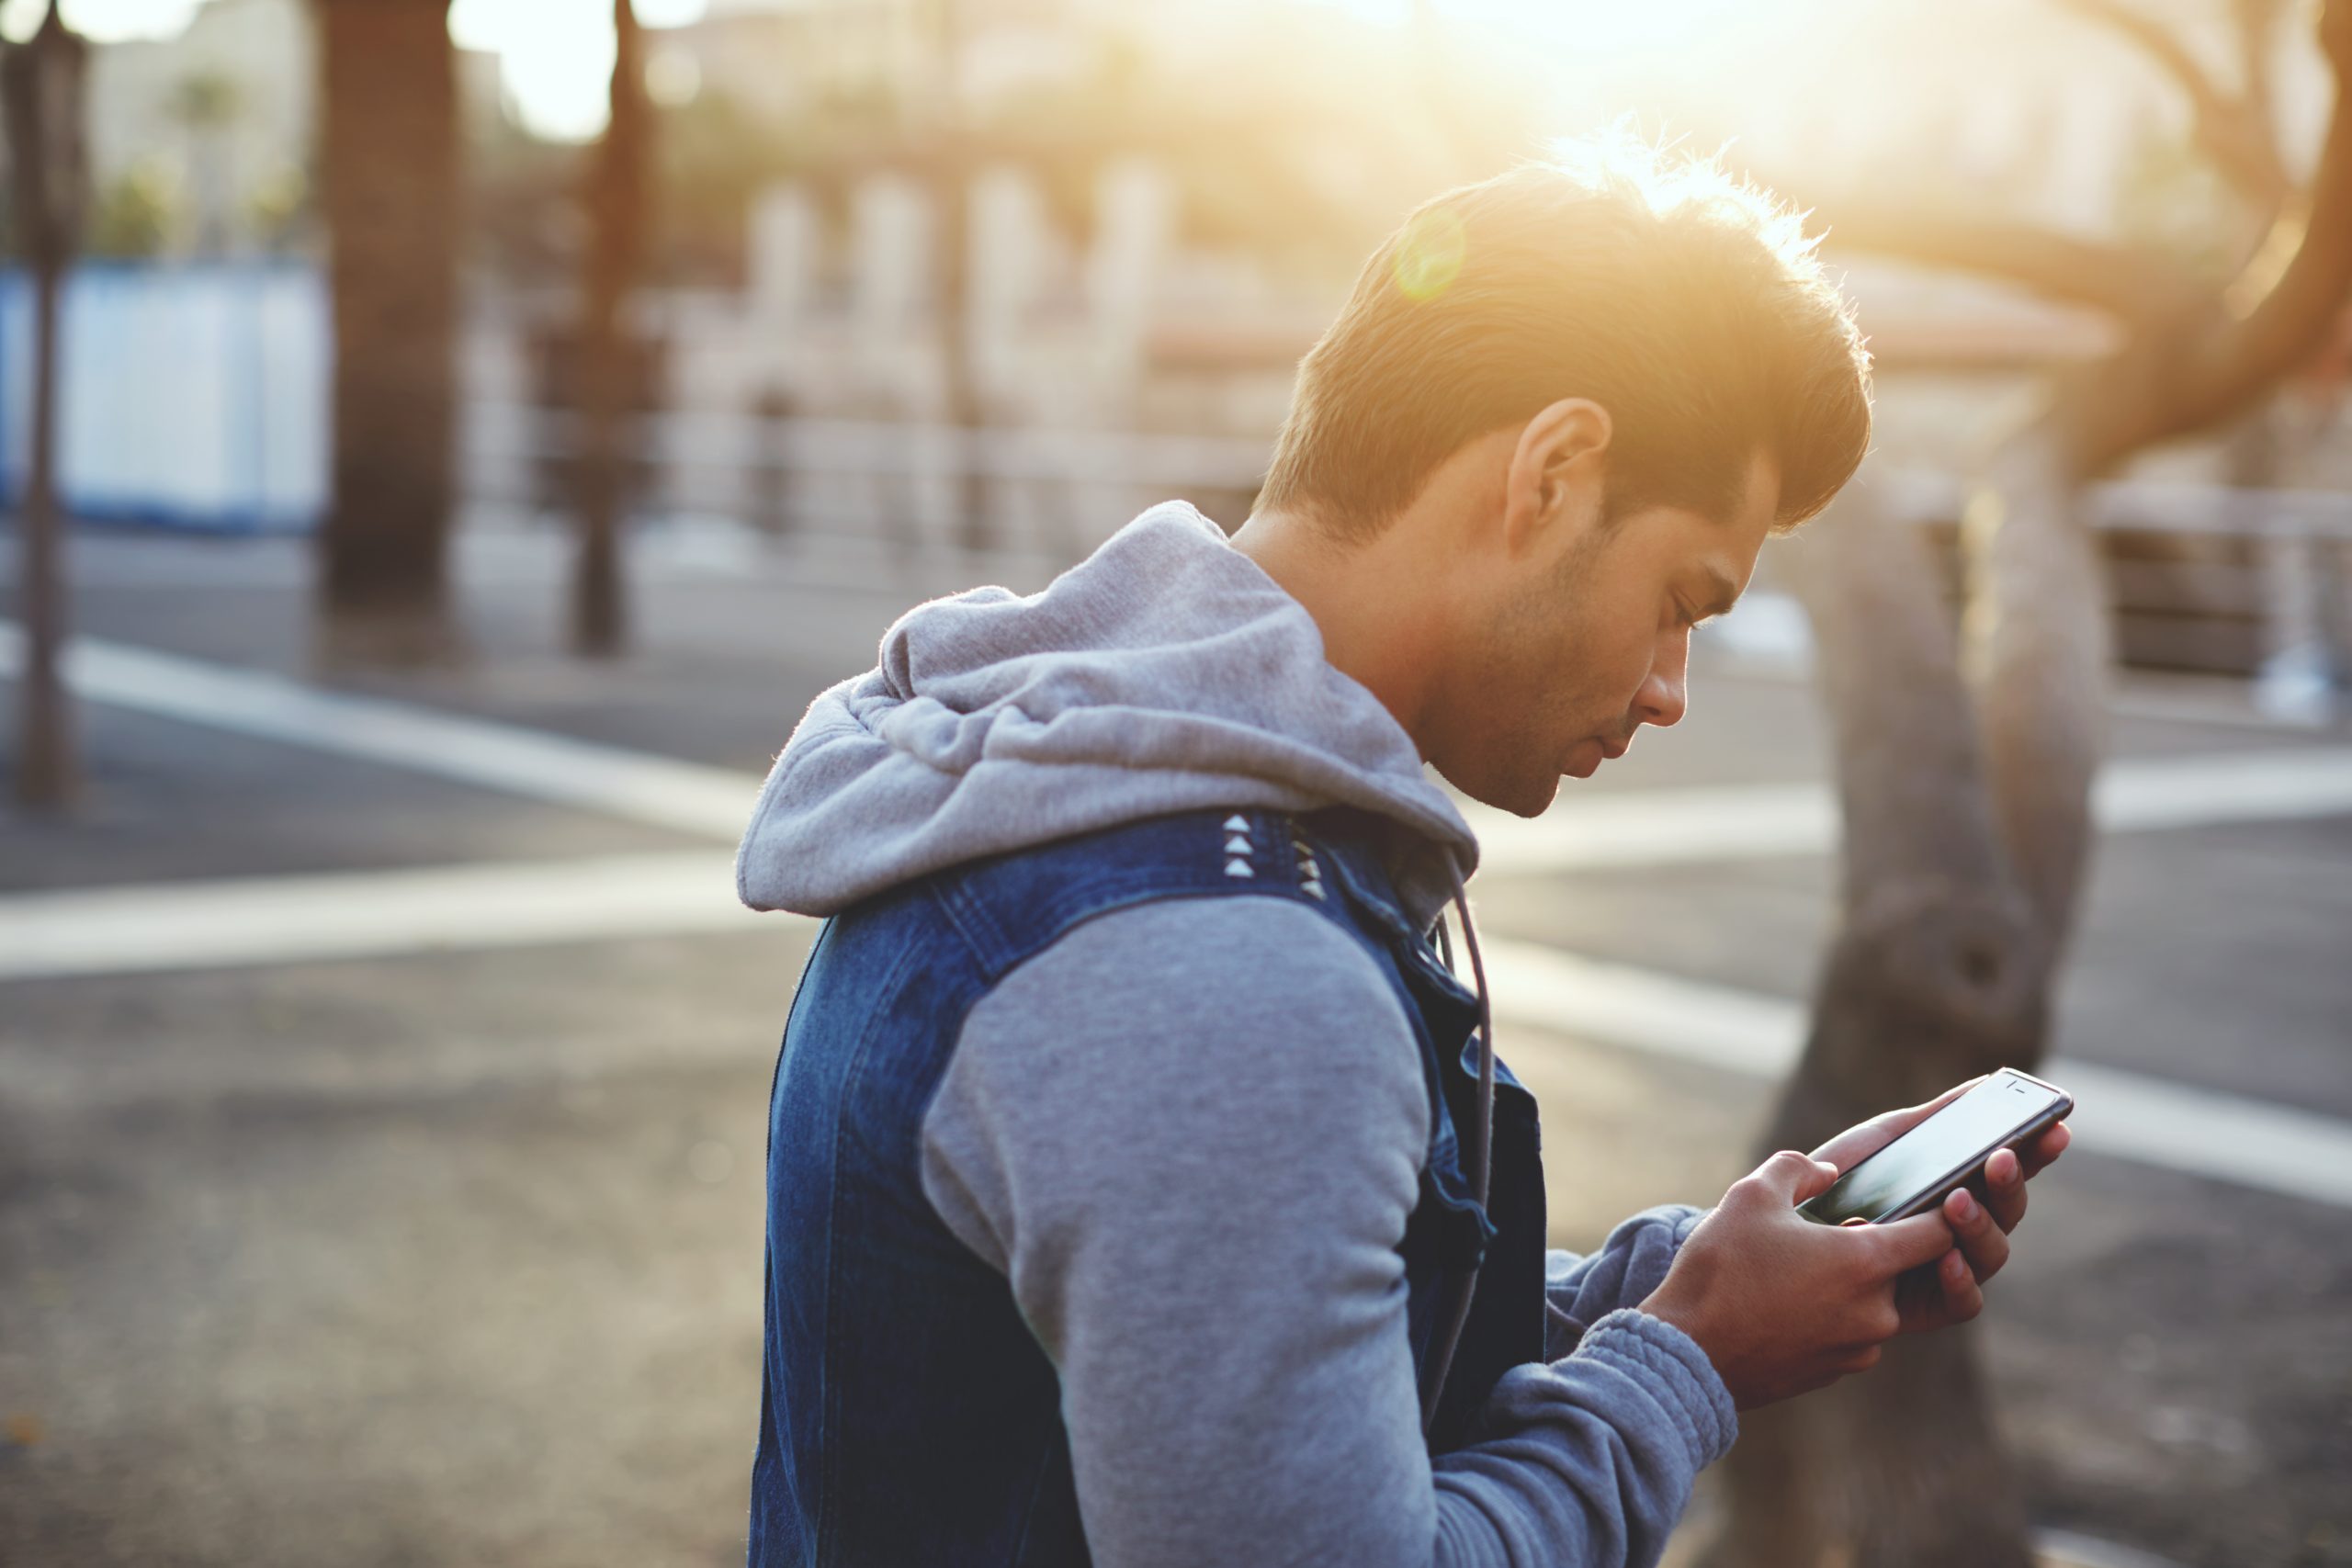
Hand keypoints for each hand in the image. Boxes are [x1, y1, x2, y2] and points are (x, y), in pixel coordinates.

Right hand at [1638, 1150, 1958, 1409]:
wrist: (1688, 1354)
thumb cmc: (1721, 1270)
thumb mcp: (1751, 1196)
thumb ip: (1797, 1170)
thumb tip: (1826, 1172)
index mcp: (1866, 1262)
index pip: (1940, 1234)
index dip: (1941, 1212)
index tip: (1935, 1197)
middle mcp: (1876, 1311)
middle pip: (1901, 1269)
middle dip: (1871, 1249)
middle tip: (1824, 1233)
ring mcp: (1858, 1349)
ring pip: (1872, 1303)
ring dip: (1848, 1285)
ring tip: (1792, 1272)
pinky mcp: (1835, 1372)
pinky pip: (1848, 1334)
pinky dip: (1829, 1316)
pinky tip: (1783, 1305)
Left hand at [1809, 1080, 2071, 1333]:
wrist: (1779, 1232)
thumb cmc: (1835, 1186)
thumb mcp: (1882, 1145)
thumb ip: (1933, 1121)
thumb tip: (1986, 1085)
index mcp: (1960, 1189)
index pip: (2009, 1170)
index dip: (2038, 1150)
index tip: (2055, 1126)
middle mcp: (1961, 1232)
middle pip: (2008, 1212)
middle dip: (2011, 1183)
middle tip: (2001, 1157)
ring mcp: (1946, 1271)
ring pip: (1991, 1254)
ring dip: (1982, 1225)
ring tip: (1958, 1199)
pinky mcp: (1923, 1309)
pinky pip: (1960, 1304)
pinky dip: (1960, 1280)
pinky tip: (1948, 1257)